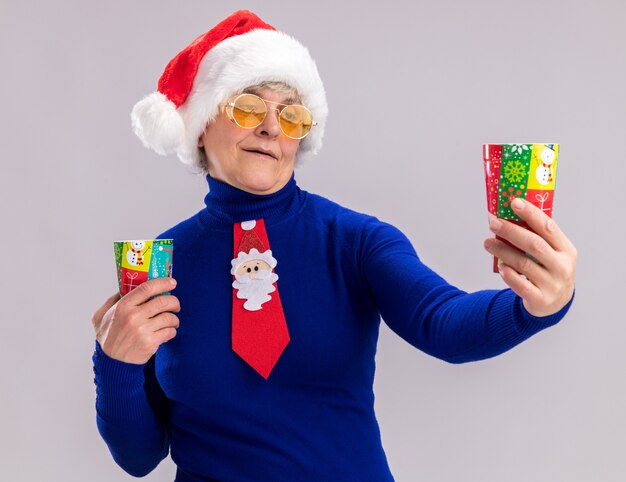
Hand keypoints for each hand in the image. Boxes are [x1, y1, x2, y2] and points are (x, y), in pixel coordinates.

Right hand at [91, 278, 179, 363]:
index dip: (163, 283)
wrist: (111, 361)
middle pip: (163, 301)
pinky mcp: (150, 343)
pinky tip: (167, 331)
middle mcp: (133, 317)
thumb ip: (113, 299)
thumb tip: (127, 286)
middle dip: (174, 302)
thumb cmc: (107, 336)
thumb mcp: (101, 315)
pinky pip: (170, 332)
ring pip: (169, 317)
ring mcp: (143, 330)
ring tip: (172, 321)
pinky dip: (172, 330)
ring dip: (174, 318)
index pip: (147, 288)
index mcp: (123, 306)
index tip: (172, 282)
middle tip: (175, 305)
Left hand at [483, 198, 576, 316]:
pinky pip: (520, 285)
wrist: (555, 304)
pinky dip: (509, 274)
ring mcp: (553, 284)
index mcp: (566, 250)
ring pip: (523, 264)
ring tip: (488, 243)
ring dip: (502, 251)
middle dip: (511, 231)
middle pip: (534, 244)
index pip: (549, 227)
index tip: (514, 202)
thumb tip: (508, 215)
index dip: (531, 213)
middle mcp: (563, 267)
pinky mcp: (541, 299)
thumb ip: (537, 237)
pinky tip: (500, 266)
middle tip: (493, 222)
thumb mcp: (551, 254)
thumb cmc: (548, 270)